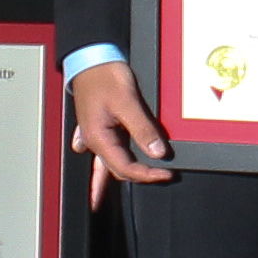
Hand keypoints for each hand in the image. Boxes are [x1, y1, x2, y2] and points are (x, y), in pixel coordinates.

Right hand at [68, 58, 173, 189]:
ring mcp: (95, 133)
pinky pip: (100, 148)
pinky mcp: (99, 124)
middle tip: (160, 178)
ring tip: (97, 200)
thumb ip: (142, 129)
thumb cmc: (104, 76)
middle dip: (137, 176)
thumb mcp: (127, 102)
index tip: (167, 173)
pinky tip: (95, 165)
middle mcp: (95, 140)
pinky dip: (99, 161)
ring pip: (105, 162)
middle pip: (117, 168)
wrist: (90, 57)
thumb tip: (157, 153)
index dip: (147, 175)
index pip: (126, 168)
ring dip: (109, 177)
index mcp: (99, 138)